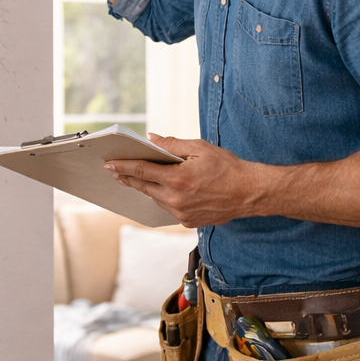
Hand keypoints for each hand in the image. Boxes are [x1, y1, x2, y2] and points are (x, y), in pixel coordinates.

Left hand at [106, 134, 269, 227]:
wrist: (250, 193)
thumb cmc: (228, 167)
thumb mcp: (200, 148)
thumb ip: (172, 145)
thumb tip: (152, 139)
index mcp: (177, 179)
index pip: (141, 171)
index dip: (123, 167)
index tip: (109, 164)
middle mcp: (176, 199)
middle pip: (144, 187)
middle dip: (128, 178)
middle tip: (116, 172)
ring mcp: (182, 213)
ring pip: (156, 198)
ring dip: (147, 188)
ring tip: (137, 178)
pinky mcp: (188, 221)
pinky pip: (169, 208)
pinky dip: (164, 197)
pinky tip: (164, 190)